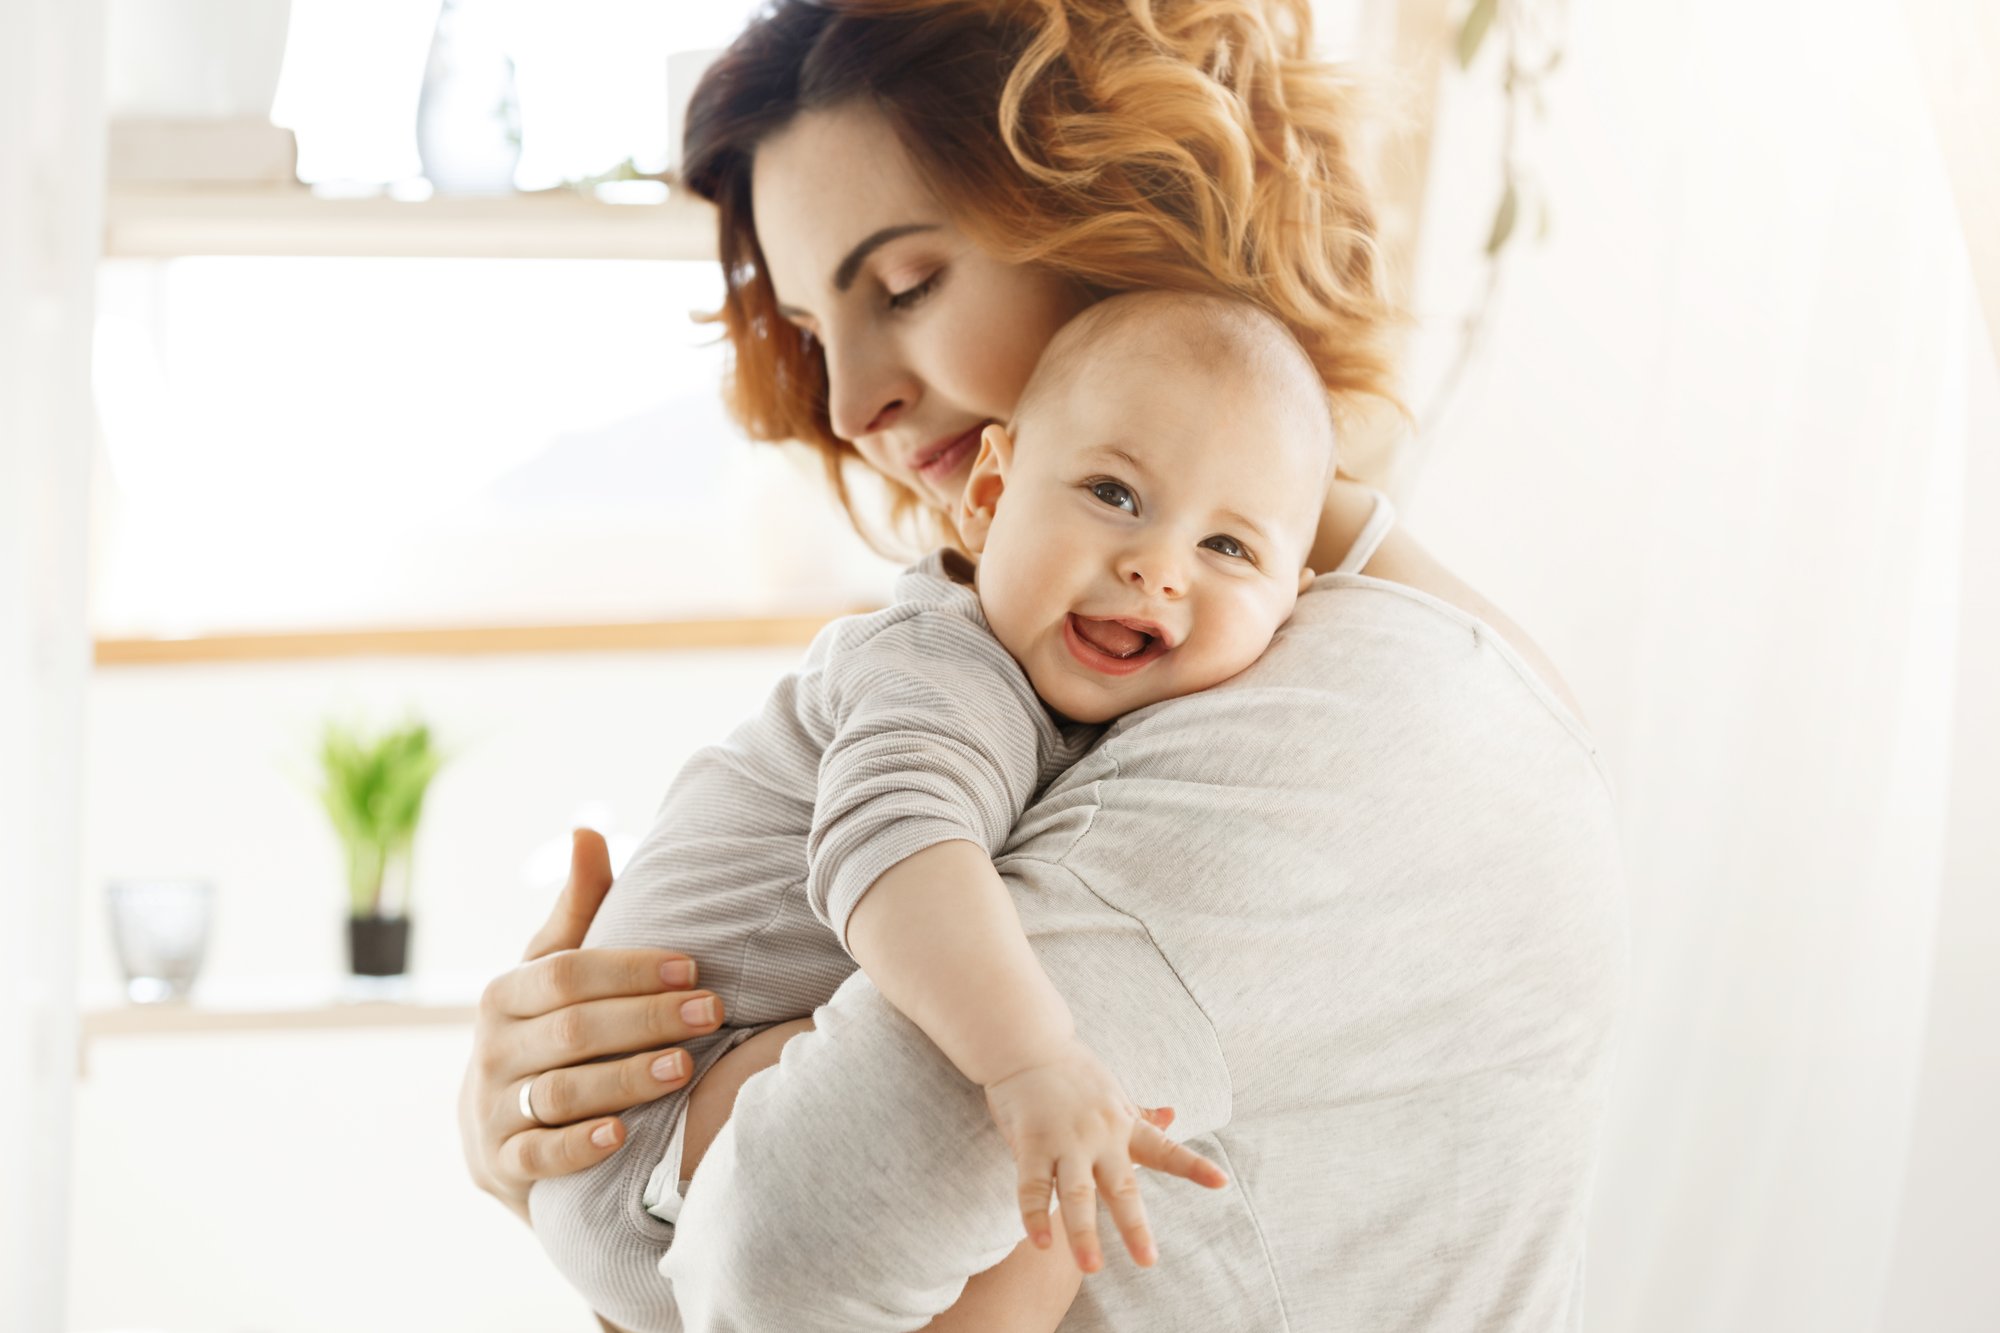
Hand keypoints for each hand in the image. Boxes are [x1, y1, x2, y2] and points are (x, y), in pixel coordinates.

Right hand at [456, 828, 728, 1222]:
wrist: (499, 1131)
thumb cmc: (547, 1032)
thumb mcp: (554, 972)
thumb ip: (578, 910)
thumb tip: (587, 829)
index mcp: (505, 994)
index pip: (568, 973)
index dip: (632, 969)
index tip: (694, 968)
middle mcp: (491, 1049)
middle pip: (571, 1029)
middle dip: (645, 1018)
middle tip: (710, 1013)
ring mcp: (493, 1110)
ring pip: (560, 1092)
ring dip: (624, 1078)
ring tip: (684, 1067)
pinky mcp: (501, 1166)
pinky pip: (538, 1157)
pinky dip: (579, 1146)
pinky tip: (623, 1134)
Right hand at [982, 1037, 1228, 1274]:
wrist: (1027, 1044)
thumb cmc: (1071, 1072)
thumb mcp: (1113, 1093)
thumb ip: (1140, 1114)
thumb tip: (1174, 1116)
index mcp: (1123, 1124)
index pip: (1164, 1149)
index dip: (1193, 1167)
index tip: (1222, 1182)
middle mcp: (1099, 1136)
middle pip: (1121, 1186)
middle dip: (1134, 1226)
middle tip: (1147, 1260)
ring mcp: (1064, 1141)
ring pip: (1076, 1193)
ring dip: (1082, 1232)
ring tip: (1091, 1267)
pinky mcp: (1031, 1142)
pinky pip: (1032, 1185)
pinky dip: (1034, 1215)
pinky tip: (1041, 1242)